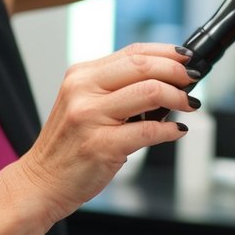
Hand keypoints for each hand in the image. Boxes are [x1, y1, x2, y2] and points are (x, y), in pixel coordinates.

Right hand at [17, 43, 196, 223]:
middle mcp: (82, 91)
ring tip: (188, 104)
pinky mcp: (101, 146)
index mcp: (80, 76)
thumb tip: (164, 79)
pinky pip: (148, 130)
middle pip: (143, 66)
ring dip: (178, 97)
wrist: (41, 182)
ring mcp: (90, 118)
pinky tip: (175, 131)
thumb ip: (115, 88)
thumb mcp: (83, 104)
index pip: (133, 52)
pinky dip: (170, 129)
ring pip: (149, 93)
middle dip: (177, 72)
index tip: (186, 60)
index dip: (167, 53)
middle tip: (192, 81)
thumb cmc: (68, 145)